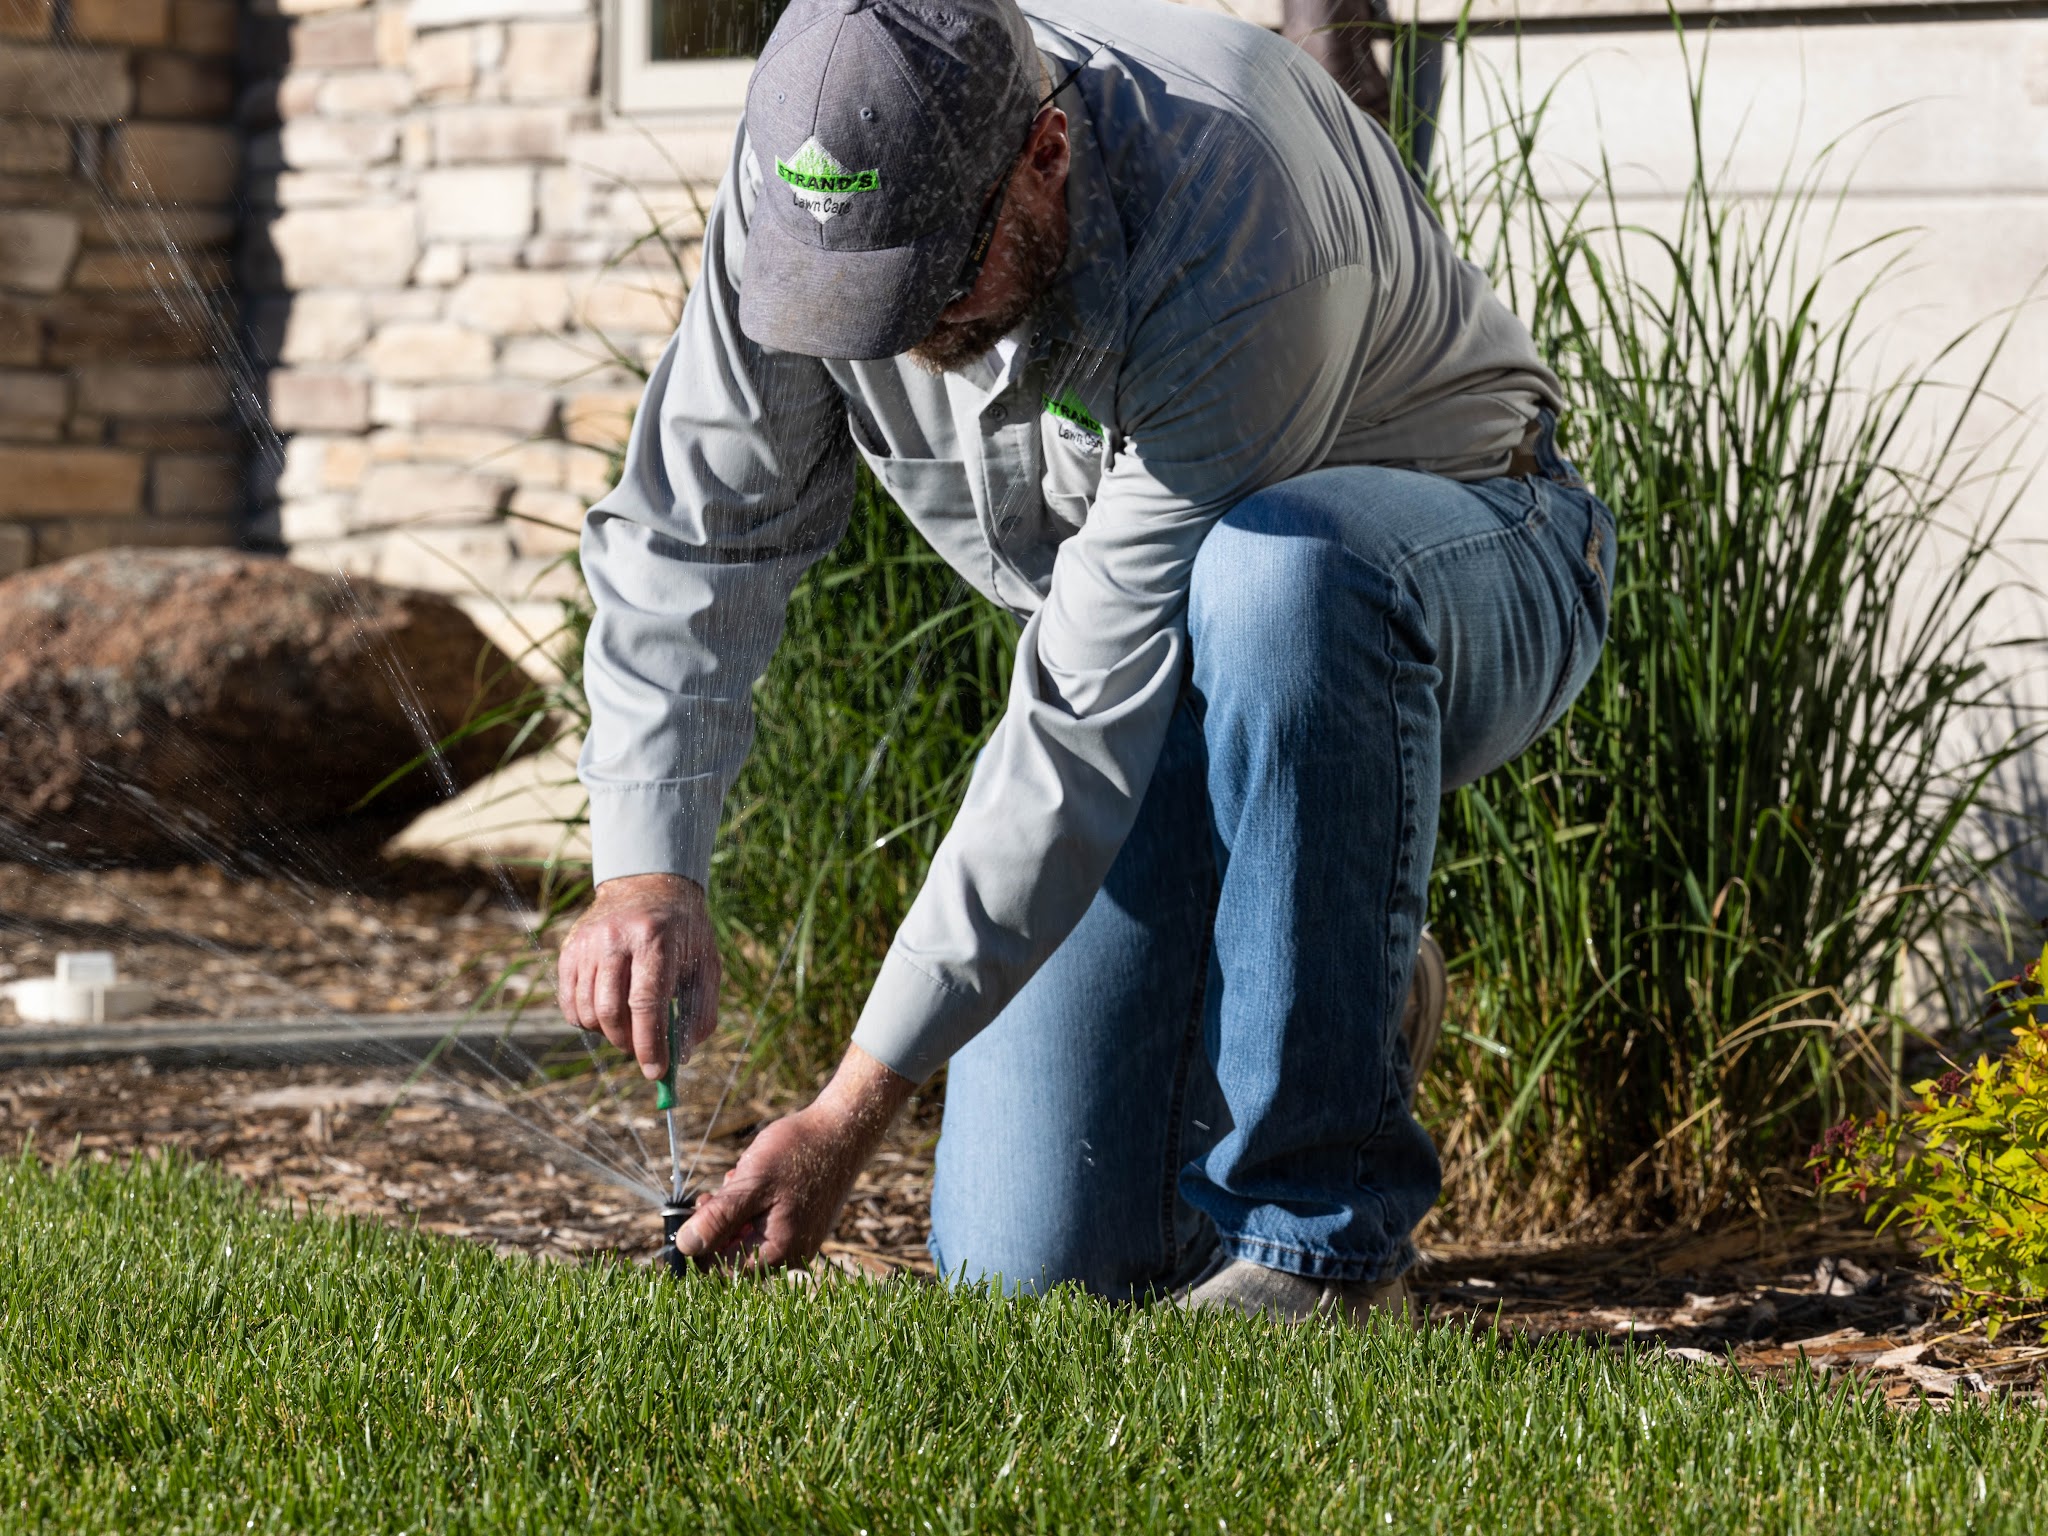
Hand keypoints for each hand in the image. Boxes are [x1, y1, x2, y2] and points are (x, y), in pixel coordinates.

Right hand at [557, 872, 718, 1078]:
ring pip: (587, 1011)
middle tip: (642, 1052)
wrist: (649, 884)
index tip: (655, 1072)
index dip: (649, 1044)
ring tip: (628, 1028)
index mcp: (655, 940)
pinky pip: (569, 1003)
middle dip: (627, 1043)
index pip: (645, 1004)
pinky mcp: (569, 949)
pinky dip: (586, 1021)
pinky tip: (607, 1016)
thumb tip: (680, 1057)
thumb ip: (700, 1011)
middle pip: (611, 1012)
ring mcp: (587, 943)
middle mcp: (615, 939)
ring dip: (608, 1034)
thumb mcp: (706, 964)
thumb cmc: (684, 932)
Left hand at [677, 1045, 916, 1269]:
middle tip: (721, 1188)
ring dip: (736, 1209)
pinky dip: (755, 1203)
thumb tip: (684, 1247)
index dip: (702, 1240)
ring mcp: (800, 1238)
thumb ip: (718, 1219)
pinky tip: (760, 1178)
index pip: (721, 1267)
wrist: (845, 1129)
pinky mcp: (804, 1223)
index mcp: (778, 1251)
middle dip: (721, 1221)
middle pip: (735, 1252)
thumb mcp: (751, 1182)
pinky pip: (766, 1224)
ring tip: (744, 1176)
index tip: (700, 1207)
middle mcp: (792, 1253)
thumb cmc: (800, 1152)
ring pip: (749, 1235)